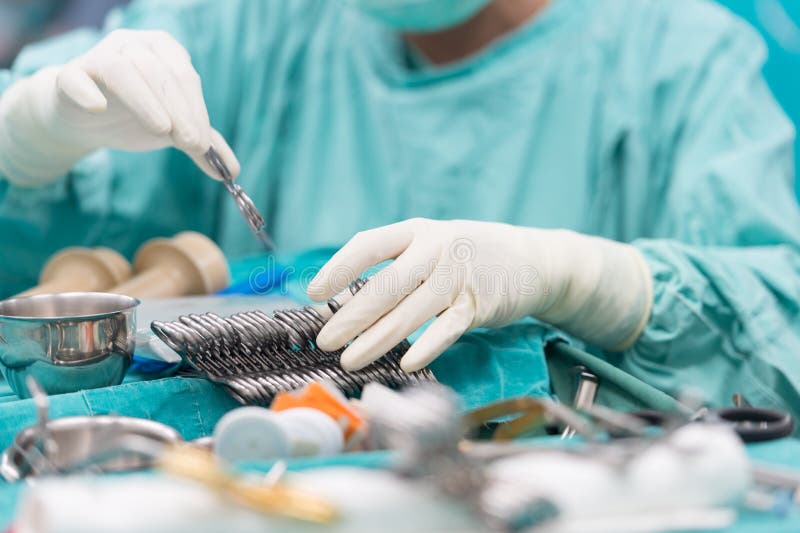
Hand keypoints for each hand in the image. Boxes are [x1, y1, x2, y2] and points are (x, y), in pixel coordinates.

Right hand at [0, 29, 237, 185]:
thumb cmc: (136, 116)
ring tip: (162, 130)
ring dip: (145, 101)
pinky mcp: (70, 74)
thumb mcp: (174, 128)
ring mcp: (99, 55)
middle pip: (160, 73)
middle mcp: (133, 44)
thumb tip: (232, 171)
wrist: (85, 119)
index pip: (185, 77)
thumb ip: (203, 145)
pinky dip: (88, 91)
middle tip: (191, 144)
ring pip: (123, 71)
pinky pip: (76, 78)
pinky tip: (99, 108)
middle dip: (179, 110)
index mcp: (164, 50)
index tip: (202, 145)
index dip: (196, 111)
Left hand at [307, 218, 652, 371]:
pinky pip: (446, 329)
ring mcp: (458, 277)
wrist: (532, 260)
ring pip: (409, 313)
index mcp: (416, 232)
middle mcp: (435, 249)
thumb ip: (396, 266)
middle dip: (351, 316)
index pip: (369, 245)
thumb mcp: (432, 244)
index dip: (338, 268)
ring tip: (350, 360)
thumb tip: (344, 298)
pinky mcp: (479, 304)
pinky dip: (425, 346)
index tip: (312, 293)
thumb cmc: (468, 255)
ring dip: (376, 340)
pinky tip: (404, 363)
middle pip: (385, 286)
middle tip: (324, 340)